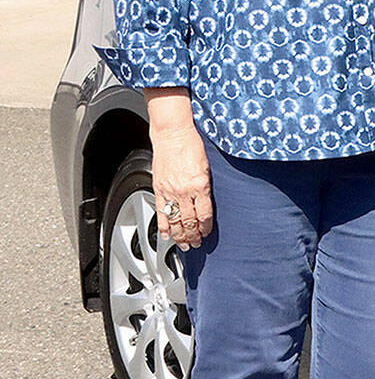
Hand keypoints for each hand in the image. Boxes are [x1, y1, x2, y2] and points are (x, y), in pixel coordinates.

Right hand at [144, 90, 212, 250]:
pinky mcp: (159, 188)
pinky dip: (163, 226)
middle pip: (189, 221)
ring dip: (179, 235)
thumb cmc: (193, 144)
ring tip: (184, 244)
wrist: (173, 133)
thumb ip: (208, 184)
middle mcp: (185, 190)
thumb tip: (210, 201)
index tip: (208, 234)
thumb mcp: (209, 165)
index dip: (206, 227)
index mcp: (200, 184)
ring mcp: (170, 191)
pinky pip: (161, 212)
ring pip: (175, 220)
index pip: (205, 214)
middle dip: (193, 236)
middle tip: (196, 244)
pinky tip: (166, 234)